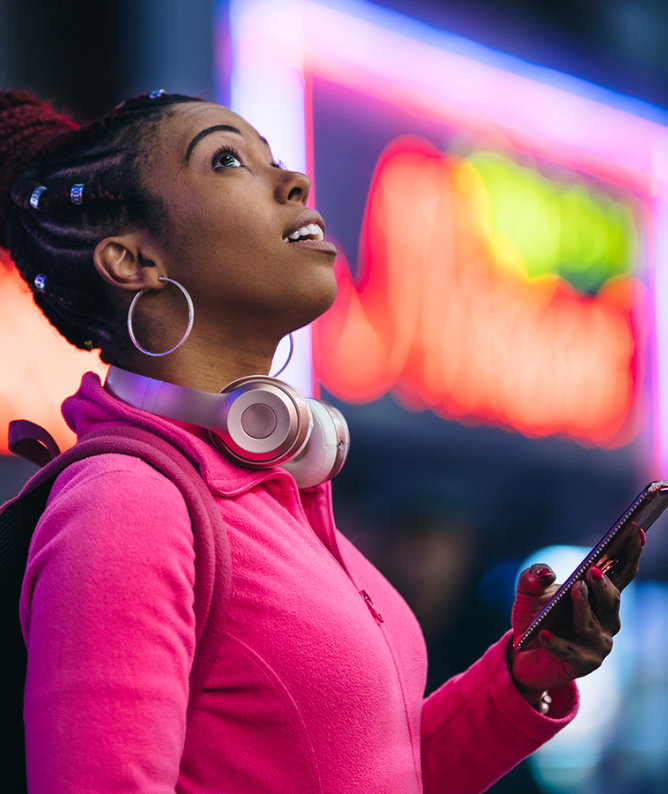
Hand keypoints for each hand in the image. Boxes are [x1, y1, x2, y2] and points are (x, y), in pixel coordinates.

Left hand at [508, 526, 643, 704]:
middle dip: (604, 584)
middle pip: (612, 599)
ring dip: (583, 608)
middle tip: (592, 570)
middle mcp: (605, 619)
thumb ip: (533, 576)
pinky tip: (543, 634)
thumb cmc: (534, 615)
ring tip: (574, 590)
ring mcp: (597, 643)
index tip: (635, 530)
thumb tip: (546, 573)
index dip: (630, 552)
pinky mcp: (582, 664)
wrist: (522, 652)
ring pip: (593, 625)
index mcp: (598, 595)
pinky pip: (570, 653)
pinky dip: (557, 642)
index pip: (620, 572)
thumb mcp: (528, 590)